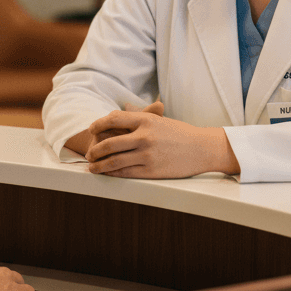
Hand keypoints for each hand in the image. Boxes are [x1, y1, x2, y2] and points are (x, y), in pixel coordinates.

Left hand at [85, 104, 237, 177]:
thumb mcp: (159, 120)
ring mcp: (147, 154)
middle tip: (89, 153)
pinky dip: (112, 173)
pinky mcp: (151, 170)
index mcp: (146, 120)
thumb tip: (113, 117)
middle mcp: (144, 136)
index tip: (91, 128)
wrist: (202, 148)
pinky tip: (106, 173)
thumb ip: (137, 118)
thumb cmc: (180, 133)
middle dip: (95, 149)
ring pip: (114, 160)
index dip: (98, 124)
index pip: (113, 119)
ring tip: (92, 166)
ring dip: (99, 164)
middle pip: (109, 143)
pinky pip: (125, 173)